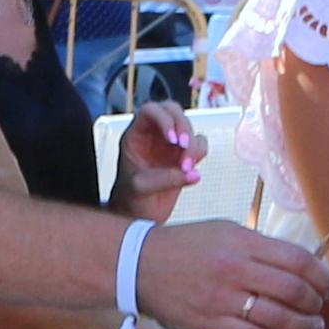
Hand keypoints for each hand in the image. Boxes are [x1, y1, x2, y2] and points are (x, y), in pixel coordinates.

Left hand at [116, 102, 203, 218]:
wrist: (137, 217)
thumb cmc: (129, 200)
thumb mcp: (139, 189)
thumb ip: (164, 179)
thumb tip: (191, 173)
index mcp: (135, 135)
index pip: (150, 111)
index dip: (163, 119)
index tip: (172, 138)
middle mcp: (153, 135)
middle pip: (173, 112)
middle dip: (183, 126)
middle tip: (184, 147)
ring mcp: (169, 145)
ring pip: (189, 128)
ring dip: (192, 145)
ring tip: (186, 168)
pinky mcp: (183, 156)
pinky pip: (199, 146)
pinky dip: (199, 154)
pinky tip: (190, 171)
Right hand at [132, 218, 328, 328]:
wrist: (139, 263)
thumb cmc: (186, 246)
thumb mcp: (225, 231)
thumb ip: (260, 247)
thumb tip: (299, 264)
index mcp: (242, 241)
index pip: (297, 259)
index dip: (321, 275)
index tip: (327, 284)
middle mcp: (235, 268)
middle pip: (293, 289)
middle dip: (316, 302)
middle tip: (321, 307)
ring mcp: (222, 297)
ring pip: (278, 316)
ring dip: (303, 324)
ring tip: (311, 326)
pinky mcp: (210, 322)